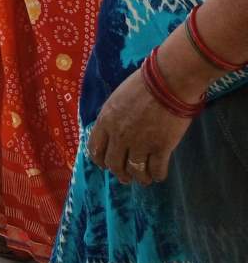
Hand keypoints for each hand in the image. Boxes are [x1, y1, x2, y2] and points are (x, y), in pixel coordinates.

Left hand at [86, 68, 192, 183]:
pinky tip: (157, 175)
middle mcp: (119, 136)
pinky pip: (156, 170)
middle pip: (114, 164)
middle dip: (119, 173)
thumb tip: (112, 132)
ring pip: (135, 171)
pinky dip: (156, 176)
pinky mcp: (161, 148)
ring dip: (139, 178)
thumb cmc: (142, 85)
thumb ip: (111, 118)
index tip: (105, 164)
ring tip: (143, 179)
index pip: (95, 149)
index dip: (100, 160)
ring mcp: (140, 144)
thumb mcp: (116, 99)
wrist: (167, 83)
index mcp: (105, 121)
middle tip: (125, 177)